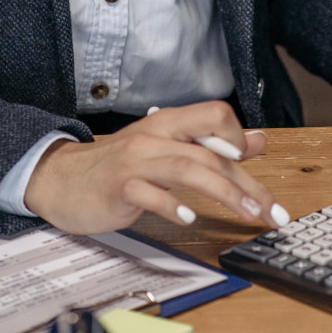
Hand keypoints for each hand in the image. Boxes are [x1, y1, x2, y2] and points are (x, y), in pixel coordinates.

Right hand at [22, 100, 287, 234]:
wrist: (60, 179)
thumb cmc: (117, 167)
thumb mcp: (167, 148)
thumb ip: (211, 144)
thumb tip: (257, 141)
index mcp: (168, 123)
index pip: (215, 114)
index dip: (238, 136)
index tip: (252, 165)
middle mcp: (154, 137)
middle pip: (211, 153)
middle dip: (248, 184)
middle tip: (271, 212)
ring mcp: (135, 161)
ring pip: (188, 168)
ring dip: (224, 193)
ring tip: (247, 213)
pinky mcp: (118, 187)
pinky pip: (148, 194)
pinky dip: (170, 206)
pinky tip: (188, 218)